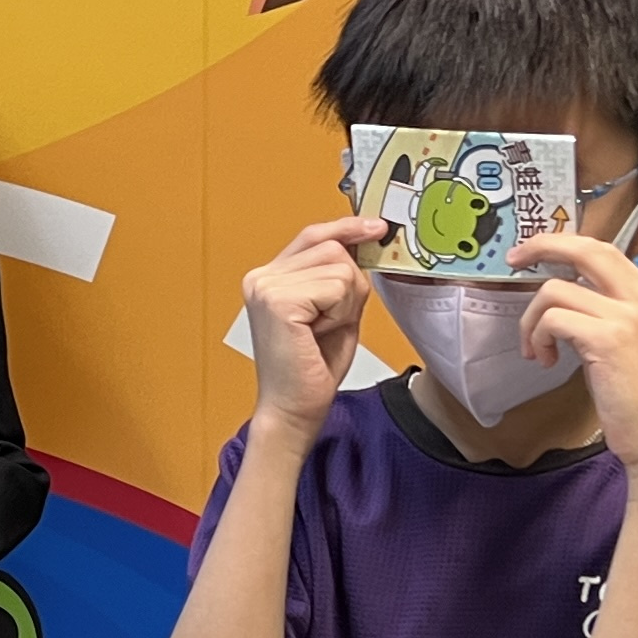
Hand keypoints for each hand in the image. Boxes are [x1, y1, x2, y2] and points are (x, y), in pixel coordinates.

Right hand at [240, 218, 383, 452]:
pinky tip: (318, 334)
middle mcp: (261, 276)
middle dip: (348, 287)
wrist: (293, 410)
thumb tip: (367, 239)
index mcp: (269, 276)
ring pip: (340, 267)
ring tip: (322, 331)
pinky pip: (336, 286)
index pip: (314, 235)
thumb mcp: (333, 310)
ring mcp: (266, 286)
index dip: (346, 228)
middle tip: (329, 323)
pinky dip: (340, 312)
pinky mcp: (277, 300)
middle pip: (333, 248)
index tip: (376, 227)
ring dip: (345, 303)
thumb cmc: (313, 368)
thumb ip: (341, 276)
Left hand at [506, 232, 637, 481]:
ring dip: (533, 319)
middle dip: (542, 246)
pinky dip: (539, 336)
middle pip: (587, 249)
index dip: (566, 245)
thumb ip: (610, 315)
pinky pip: (555, 319)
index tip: (535, 254)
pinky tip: (545, 361)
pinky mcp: (609, 339)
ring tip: (537, 349)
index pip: (606, 251)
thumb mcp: (634, 345)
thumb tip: (567, 297)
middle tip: (513, 260)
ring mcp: (630, 317)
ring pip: (557, 289)